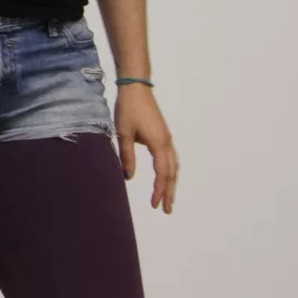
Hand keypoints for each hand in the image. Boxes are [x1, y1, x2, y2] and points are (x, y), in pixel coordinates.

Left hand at [115, 85, 177, 213]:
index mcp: (158, 142)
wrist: (136, 87)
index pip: (162, 173)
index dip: (159, 190)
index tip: (155, 205)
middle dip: (169, 192)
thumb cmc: (128, 108)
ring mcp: (167, 138)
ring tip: (168, 198)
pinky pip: (171, 157)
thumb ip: (127, 156)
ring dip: (171, 183)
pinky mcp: (163, 134)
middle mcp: (166, 142)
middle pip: (172, 172)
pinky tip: (166, 177)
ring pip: (174, 166)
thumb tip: (129, 177)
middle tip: (166, 210)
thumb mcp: (123, 133)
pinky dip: (171, 171)